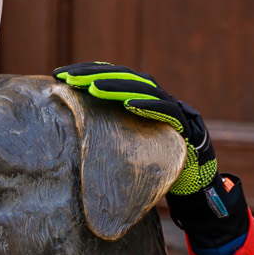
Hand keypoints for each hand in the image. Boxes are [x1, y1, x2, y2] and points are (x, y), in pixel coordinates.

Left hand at [53, 62, 247, 254]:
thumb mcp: (125, 144)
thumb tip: (66, 129)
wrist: (193, 183)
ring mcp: (172, 107)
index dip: (87, 71)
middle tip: (70, 77)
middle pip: (125, 76)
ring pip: (144, 88)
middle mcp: (156, 96)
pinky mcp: (185, 124)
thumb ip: (106, 130)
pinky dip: (148, 105)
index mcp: (140, 97)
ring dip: (117, 86)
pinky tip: (129, 104)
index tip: (60, 74)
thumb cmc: (154, 163)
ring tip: (93, 88)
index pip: (112, 75)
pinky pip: (167, 110)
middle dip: (96, 75)